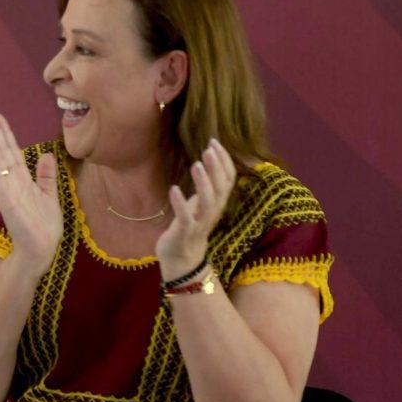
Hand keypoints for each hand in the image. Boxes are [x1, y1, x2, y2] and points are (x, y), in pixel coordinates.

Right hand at [0, 111, 59, 259]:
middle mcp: (12, 180)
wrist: (41, 247)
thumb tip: (47, 155)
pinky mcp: (6, 198)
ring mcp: (7, 188)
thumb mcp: (50, 194)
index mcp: (22, 178)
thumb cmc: (44, 226)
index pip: (12, 150)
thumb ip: (47, 175)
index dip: (4, 133)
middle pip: (2, 150)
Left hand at [154, 139, 235, 277]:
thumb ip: (206, 186)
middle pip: (221, 187)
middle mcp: (213, 212)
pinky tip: (173, 188)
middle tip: (208, 149)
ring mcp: (200, 223)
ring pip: (207, 201)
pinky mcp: (185, 232)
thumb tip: (208, 161)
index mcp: (218, 203)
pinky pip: (184, 217)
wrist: (182, 259)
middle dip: (216, 167)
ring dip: (203, 182)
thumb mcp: (200, 203)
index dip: (224, 160)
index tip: (214, 142)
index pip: (228, 178)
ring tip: (196, 164)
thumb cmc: (190, 226)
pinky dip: (180, 203)